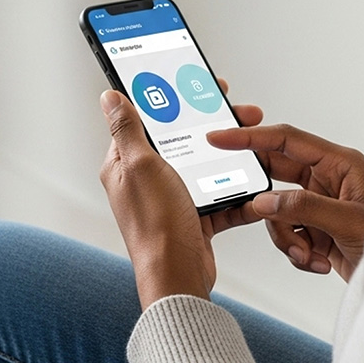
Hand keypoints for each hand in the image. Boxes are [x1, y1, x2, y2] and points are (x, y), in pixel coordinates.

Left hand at [99, 86, 264, 308]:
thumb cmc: (156, 225)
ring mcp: (171, 199)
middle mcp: (146, 181)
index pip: (147, 120)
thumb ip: (128, 129)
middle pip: (182, 141)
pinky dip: (237, 191)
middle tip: (238, 111)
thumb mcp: (141, 166)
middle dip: (211, 126)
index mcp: (125, 165)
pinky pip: (220, 198)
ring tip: (254, 144)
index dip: (172, 100)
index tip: (199, 86)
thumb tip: (109, 97)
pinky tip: (254, 182)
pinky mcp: (194, 217)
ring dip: (229, 156)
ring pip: (204, 166)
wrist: (178, 276)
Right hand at [206, 123, 363, 281]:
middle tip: (249, 208)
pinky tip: (321, 262)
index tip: (222, 137)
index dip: (251, 137)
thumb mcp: (346, 221)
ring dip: (288, 238)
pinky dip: (298, 252)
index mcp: (339, 163)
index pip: (287, 140)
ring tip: (310, 255)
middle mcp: (328, 180)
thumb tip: (264, 202)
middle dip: (268, 203)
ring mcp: (321, 206)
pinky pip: (289, 235)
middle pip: (278, 177)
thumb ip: (303, 208)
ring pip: (278, 213)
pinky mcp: (318, 230)